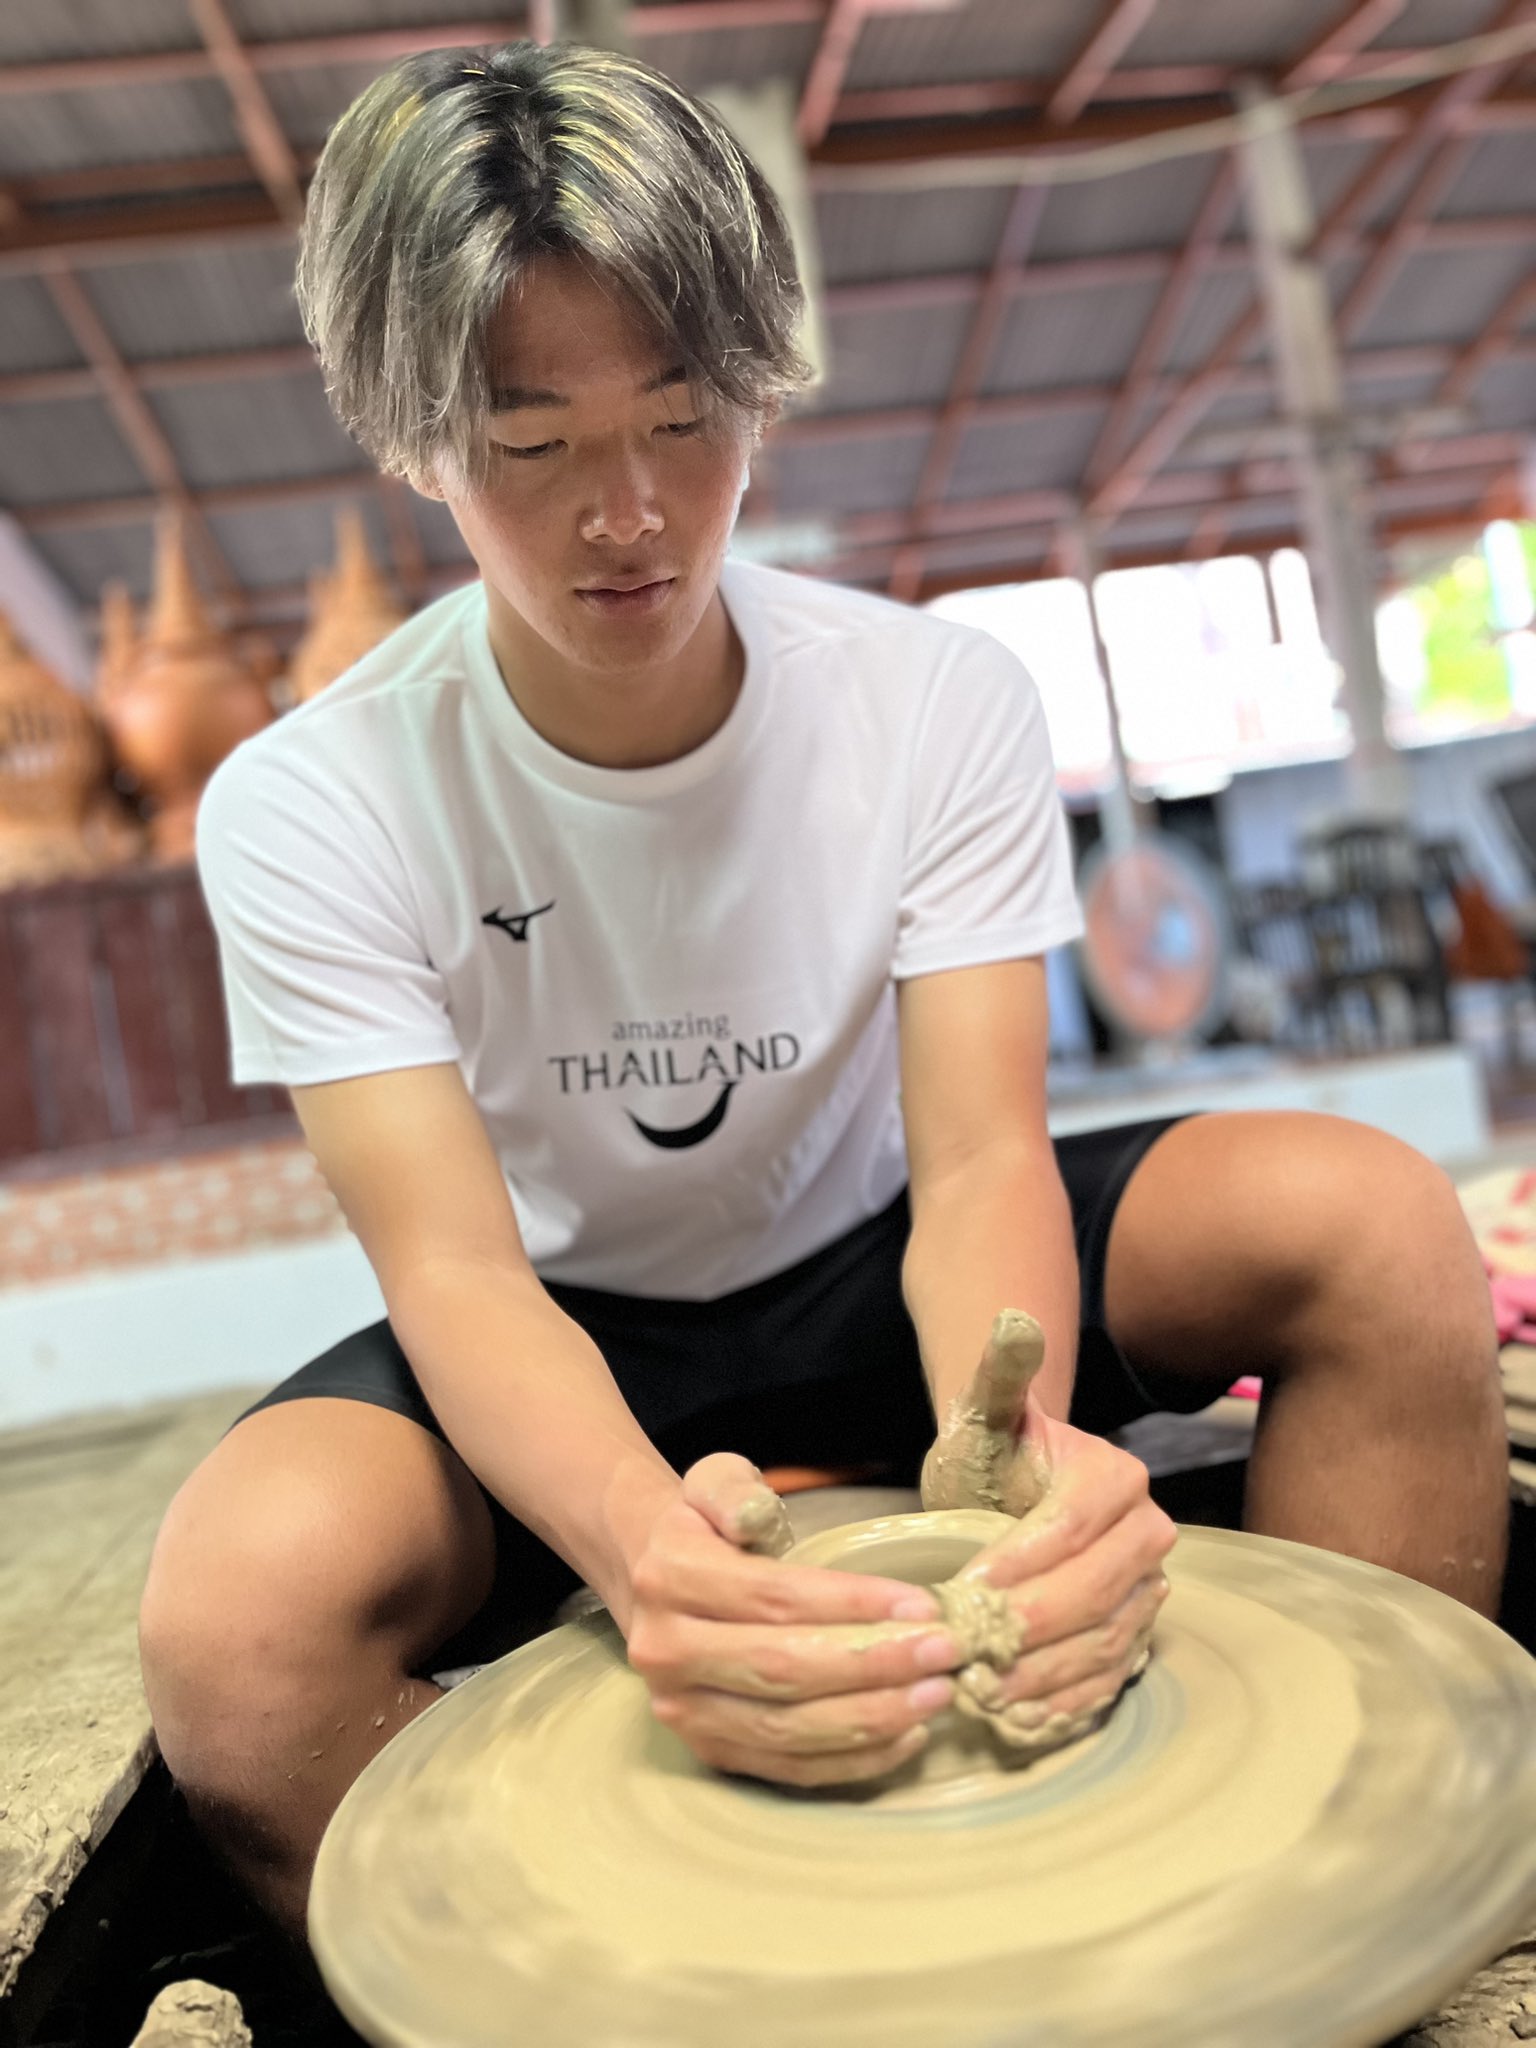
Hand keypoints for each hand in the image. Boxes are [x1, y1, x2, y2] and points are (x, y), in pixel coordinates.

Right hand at [625, 1452, 965, 1787]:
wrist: (660, 1584)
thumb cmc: (708, 1529)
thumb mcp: (713, 1483)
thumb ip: (732, 1488)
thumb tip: (754, 1515)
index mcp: (670, 1578)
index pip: (773, 1597)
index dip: (850, 1605)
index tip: (921, 1606)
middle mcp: (665, 1652)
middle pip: (782, 1669)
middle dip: (873, 1664)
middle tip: (944, 1652)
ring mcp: (683, 1712)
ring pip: (787, 1728)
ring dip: (872, 1718)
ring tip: (937, 1694)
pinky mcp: (709, 1752)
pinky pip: (789, 1768)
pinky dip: (853, 1761)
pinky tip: (907, 1735)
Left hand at [921, 1310, 1176, 1749]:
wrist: (1015, 1490)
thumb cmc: (994, 1454)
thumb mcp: (986, 1413)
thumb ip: (999, 1373)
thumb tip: (1013, 1320)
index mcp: (1116, 1478)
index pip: (1071, 1529)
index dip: (1020, 1564)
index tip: (963, 1588)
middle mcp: (1147, 1534)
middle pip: (1092, 1593)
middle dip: (1029, 1628)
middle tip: (969, 1651)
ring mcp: (1146, 1591)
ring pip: (1104, 1643)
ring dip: (1045, 1676)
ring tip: (986, 1691)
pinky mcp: (1133, 1636)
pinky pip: (1108, 1679)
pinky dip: (1066, 1704)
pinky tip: (1019, 1718)